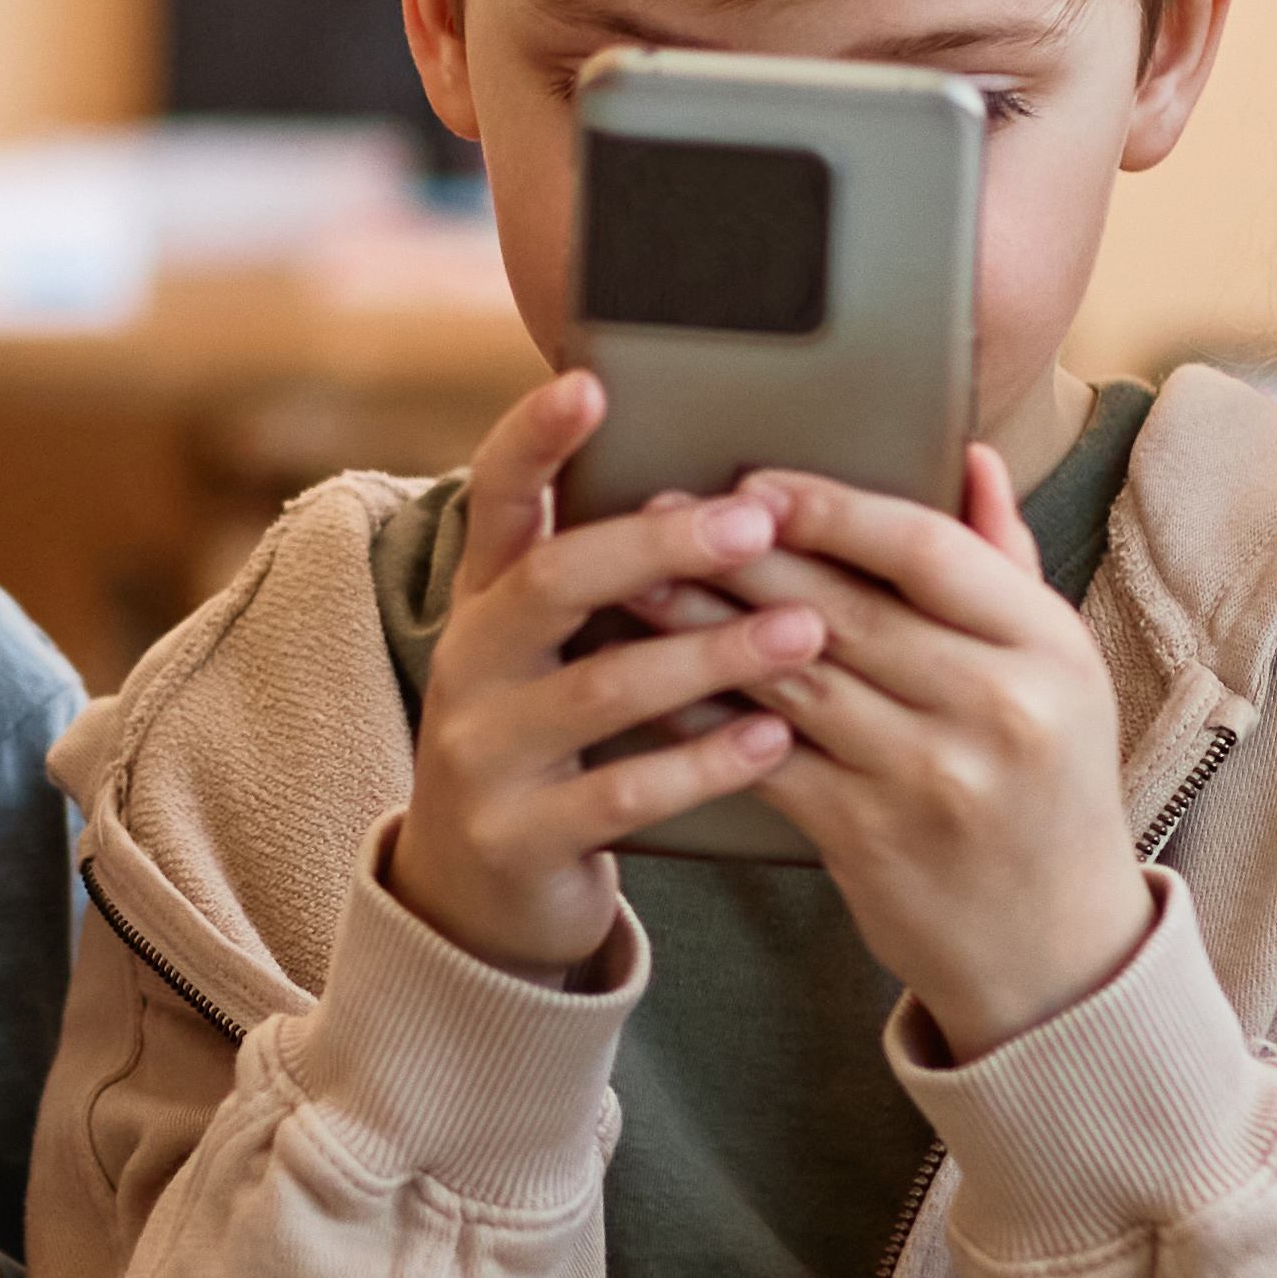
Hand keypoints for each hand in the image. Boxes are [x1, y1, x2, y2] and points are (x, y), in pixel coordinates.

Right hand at [391, 371, 819, 982]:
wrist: (479, 893)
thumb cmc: (557, 740)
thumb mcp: (559, 650)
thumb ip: (618, 574)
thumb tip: (736, 478)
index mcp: (487, 600)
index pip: (497, 497)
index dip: (535, 439)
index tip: (589, 384)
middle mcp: (470, 663)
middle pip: (552, 579)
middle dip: (656, 544)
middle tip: (754, 519)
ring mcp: (483, 752)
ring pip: (600, 687)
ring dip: (710, 653)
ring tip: (805, 630)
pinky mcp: (516, 836)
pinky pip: (619, 792)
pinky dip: (703, 763)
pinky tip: (773, 738)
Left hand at [708, 452, 1150, 1051]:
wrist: (1055, 944)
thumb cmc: (1049, 784)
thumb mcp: (1061, 668)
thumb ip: (1007, 562)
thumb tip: (967, 458)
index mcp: (1047, 645)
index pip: (926, 550)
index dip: (831, 509)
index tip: (754, 483)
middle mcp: (996, 706)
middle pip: (844, 607)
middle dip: (739, 555)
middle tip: (658, 515)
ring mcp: (930, 777)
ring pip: (791, 676)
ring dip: (702, 625)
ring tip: (636, 582)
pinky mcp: (869, 836)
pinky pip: (765, 755)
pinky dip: (704, 715)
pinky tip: (653, 683)